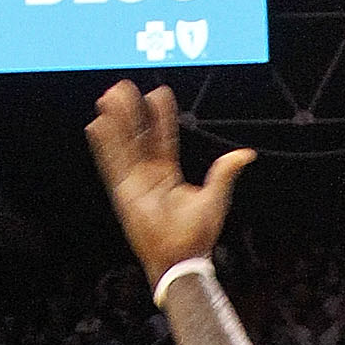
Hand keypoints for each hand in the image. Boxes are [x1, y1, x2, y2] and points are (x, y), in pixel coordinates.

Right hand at [85, 80, 255, 287]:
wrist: (181, 258)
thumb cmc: (198, 234)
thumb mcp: (215, 197)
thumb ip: (225, 173)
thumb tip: (246, 154)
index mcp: (168, 174)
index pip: (163, 138)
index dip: (161, 116)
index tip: (158, 94)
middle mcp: (149, 175)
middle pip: (138, 136)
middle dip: (132, 112)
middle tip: (125, 87)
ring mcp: (134, 182)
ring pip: (123, 145)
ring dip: (115, 121)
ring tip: (109, 96)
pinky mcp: (122, 193)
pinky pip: (111, 164)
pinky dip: (103, 145)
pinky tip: (97, 124)